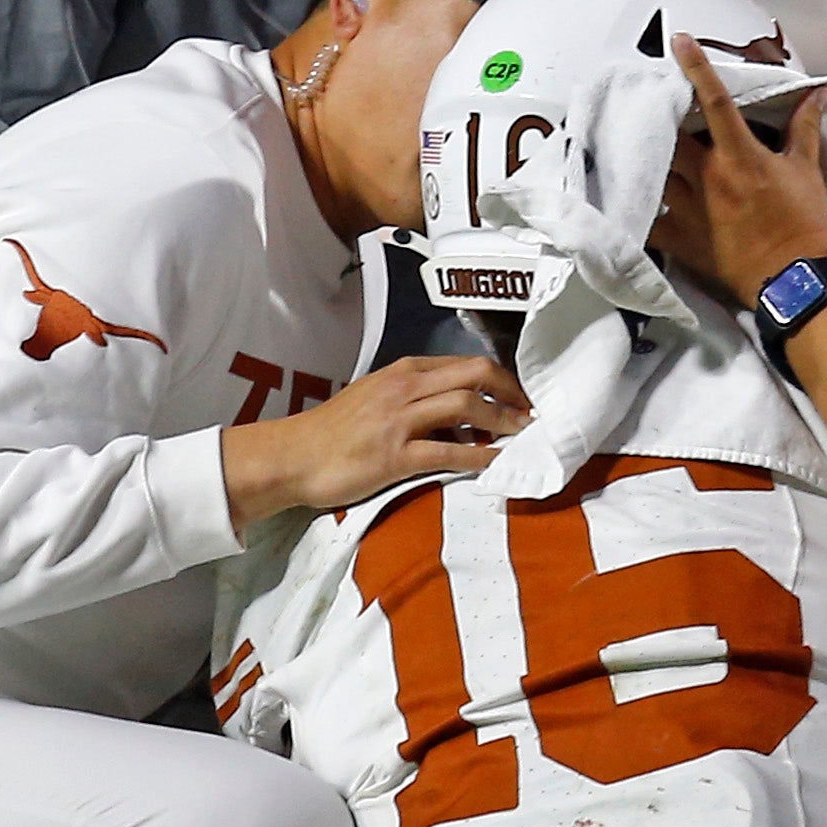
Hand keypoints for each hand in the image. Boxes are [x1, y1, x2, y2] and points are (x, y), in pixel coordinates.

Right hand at [220, 351, 529, 522]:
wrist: (293, 456)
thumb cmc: (333, 431)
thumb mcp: (374, 398)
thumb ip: (411, 397)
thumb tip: (452, 410)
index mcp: (403, 371)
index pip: (465, 363)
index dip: (501, 379)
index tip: (520, 397)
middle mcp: (405, 387)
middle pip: (475, 374)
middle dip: (512, 393)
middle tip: (533, 414)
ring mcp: (400, 419)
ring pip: (467, 406)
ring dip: (504, 422)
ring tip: (523, 437)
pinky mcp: (395, 454)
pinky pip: (449, 450)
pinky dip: (480, 456)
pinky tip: (497, 464)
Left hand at [654, 39, 826, 302]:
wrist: (794, 279)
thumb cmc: (804, 224)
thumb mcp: (807, 171)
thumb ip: (804, 128)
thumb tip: (816, 93)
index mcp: (741, 156)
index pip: (715, 102)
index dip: (696, 68)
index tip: (678, 41)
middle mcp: (709, 177)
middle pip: (669, 134)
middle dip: (657, 117)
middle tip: (648, 103)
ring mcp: (691, 209)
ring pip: (653, 172)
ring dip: (645, 158)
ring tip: (630, 143)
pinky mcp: (682, 240)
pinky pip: (648, 220)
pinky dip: (637, 208)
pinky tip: (626, 199)